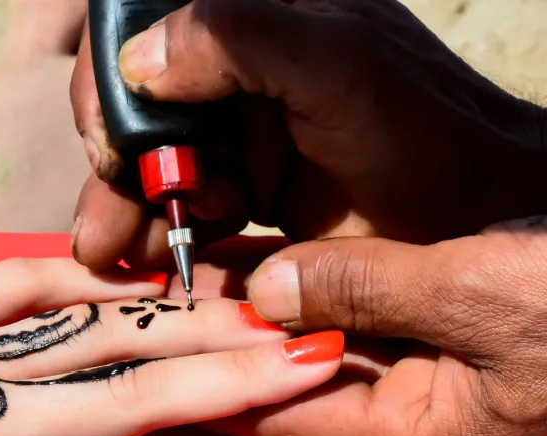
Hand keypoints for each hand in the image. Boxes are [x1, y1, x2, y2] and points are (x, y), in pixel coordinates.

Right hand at [69, 0, 546, 268]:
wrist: (484, 221)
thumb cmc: (429, 142)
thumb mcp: (338, 71)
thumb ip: (241, 41)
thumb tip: (141, 59)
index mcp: (264, 25)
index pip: (151, 36)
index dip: (114, 94)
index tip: (109, 156)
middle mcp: (249, 74)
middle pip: (148, 116)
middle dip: (119, 177)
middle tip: (100, 238)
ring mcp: (254, 135)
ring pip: (164, 168)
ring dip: (137, 215)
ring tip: (124, 258)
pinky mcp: (261, 189)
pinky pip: (194, 207)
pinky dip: (172, 237)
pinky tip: (163, 262)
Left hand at [205, 216, 546, 435]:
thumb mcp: (474, 292)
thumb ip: (365, 291)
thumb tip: (266, 292)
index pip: (291, 421)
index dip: (220, 388)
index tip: (160, 365)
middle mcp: (424, 424)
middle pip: (304, 387)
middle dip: (240, 344)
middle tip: (174, 305)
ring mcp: (445, 386)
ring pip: (338, 349)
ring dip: (280, 314)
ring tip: (208, 280)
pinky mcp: (463, 344)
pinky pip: (376, 322)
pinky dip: (331, 293)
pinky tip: (285, 263)